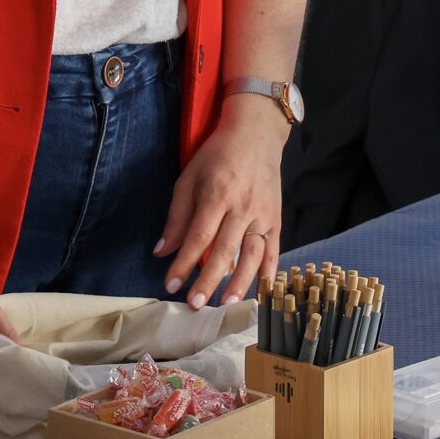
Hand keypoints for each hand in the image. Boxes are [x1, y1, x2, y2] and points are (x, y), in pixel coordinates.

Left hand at [155, 104, 285, 311]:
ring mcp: (263, 213)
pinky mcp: (277, 217)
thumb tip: (162, 251)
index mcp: (216, 194)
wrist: (256, 134)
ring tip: (227, 304)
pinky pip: (274, 248)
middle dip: (209, 280)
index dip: (184, 263)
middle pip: (225, 250)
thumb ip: (177, 216)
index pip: (198, 237)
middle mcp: (242, 206)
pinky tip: (261, 290)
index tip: (171, 285)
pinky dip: (268, 271)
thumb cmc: (216, 155)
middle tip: (196, 305)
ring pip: (252, 254)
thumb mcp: (189, 177)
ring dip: (240, 282)